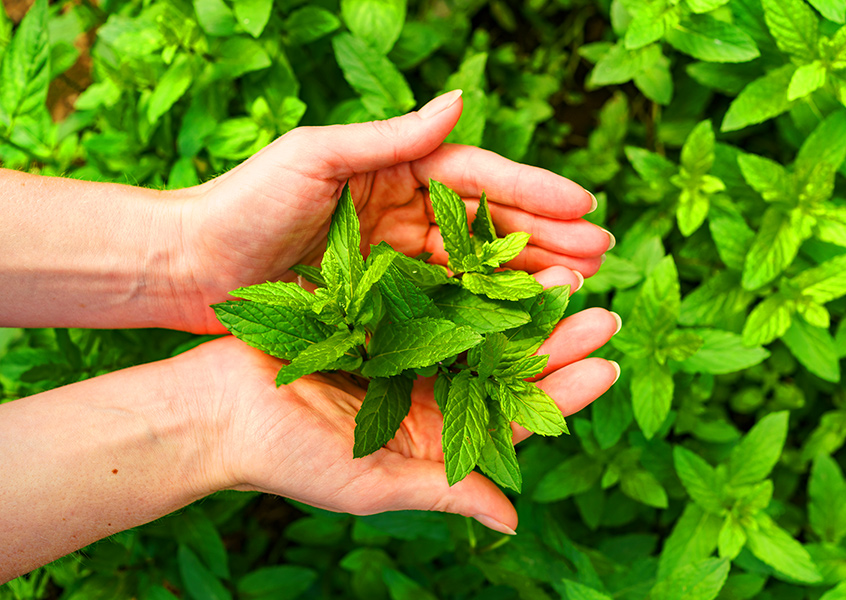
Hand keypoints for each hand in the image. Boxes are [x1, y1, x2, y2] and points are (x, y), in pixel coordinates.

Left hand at [167, 90, 612, 332]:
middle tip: (602, 255)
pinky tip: (520, 323)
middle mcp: (402, 210)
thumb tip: (463, 99)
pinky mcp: (379, 301)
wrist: (190, 266)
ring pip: (474, 267)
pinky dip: (483, 311)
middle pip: (488, 223)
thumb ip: (391, 138)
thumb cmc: (244, 202)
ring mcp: (394, 257)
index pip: (477, 177)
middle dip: (547, 237)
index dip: (534, 191)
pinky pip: (442, 305)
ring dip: (526, 276)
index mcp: (394, 169)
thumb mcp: (316, 157)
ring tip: (578, 289)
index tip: (586, 206)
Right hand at [187, 269, 619, 532]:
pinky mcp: (379, 319)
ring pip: (479, 329)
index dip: (563, 395)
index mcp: (435, 441)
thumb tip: (512, 522)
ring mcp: (405, 355)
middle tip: (601, 312)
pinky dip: (467, 280)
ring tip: (564, 279)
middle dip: (555, 343)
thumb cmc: (287, 456)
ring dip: (520, 307)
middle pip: (507, 370)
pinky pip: (434, 297)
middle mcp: (428, 397)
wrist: (216, 407)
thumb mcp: (371, 483)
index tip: (607, 367)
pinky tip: (498, 259)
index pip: (514, 421)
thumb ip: (444, 494)